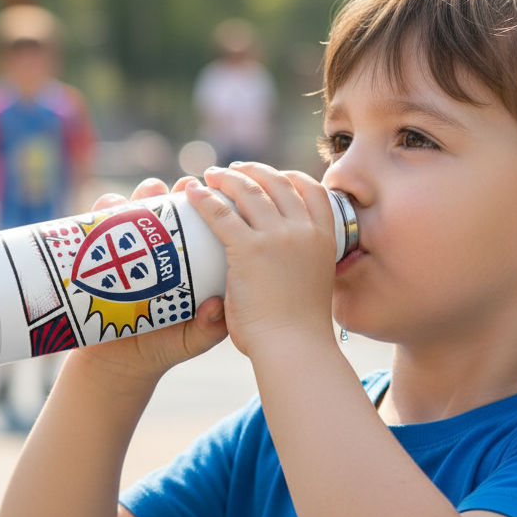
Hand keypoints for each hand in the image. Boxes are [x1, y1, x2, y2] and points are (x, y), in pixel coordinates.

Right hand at [70, 177, 228, 381]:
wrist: (122, 363)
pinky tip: (107, 209)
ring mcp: (123, 250)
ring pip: (127, 211)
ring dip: (135, 196)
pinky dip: (100, 212)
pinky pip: (93, 229)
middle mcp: (153, 248)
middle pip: (161, 209)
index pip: (195, 224)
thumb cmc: (165, 345)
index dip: (204, 205)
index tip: (211, 196)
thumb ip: (209, 327)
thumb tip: (215, 307)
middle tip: (177, 189)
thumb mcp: (193, 338)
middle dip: (167, 192)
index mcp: (184, 260)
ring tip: (145, 194)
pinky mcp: (94, 257)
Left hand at [186, 163, 337, 357]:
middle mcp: (304, 230)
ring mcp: (277, 236)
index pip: (313, 190)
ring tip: (211, 175)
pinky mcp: (249, 248)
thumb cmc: (300, 328)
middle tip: (235, 170)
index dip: (292, 176)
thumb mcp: (313, 285)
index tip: (275, 175)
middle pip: (278, 182)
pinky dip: (205, 199)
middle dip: (255, 170)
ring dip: (228, 177)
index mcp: (324, 238)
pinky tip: (193, 193)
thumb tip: (288, 266)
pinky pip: (222, 213)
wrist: (294, 345)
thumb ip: (302, 267)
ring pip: (249, 191)